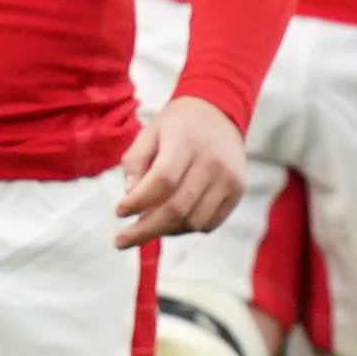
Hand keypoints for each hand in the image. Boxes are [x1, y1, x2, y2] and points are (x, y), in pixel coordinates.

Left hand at [113, 94, 248, 246]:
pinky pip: (209, 223)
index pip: (163, 180)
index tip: (118, 212)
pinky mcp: (237, 192)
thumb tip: (130, 196)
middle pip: (177, 208)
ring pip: (194, 221)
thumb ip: (135, 163)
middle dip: (145, 230)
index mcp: (186, 142)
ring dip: (165, 230)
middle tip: (120, 241)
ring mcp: (228, 179)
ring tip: (146, 225)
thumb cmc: (176, 126)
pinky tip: (171, 220)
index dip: (138, 201)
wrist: (219, 114)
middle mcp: (212, 162)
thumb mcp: (149, 133)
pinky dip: (186, 228)